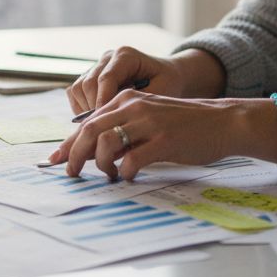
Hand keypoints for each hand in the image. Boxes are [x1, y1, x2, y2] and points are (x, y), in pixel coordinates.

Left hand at [47, 91, 273, 180]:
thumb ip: (123, 129)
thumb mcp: (148, 117)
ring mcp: (149, 123)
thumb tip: (93, 152)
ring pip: (106, 143)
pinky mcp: (164, 140)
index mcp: (127, 100)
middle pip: (89, 131)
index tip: (54, 161)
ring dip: (100, 165)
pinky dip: (125, 172)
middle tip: (71, 174)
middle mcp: (134, 107)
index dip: (68, 143)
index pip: (87, 121)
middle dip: (75, 155)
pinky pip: (132, 160)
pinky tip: (130, 176)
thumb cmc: (184, 124)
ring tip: (109, 175)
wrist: (222, 121)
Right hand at [65, 46, 223, 114]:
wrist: (168, 76)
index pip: (106, 78)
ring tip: (101, 128)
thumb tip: (117, 125)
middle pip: (88, 83)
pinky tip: (97, 122)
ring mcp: (97, 66)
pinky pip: (76, 93)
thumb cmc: (167, 84)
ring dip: (85, 110)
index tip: (106, 123)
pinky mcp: (90, 76)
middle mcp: (108, 58)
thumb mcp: (160, 93)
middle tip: (102, 132)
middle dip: (93, 109)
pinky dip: (81, 109)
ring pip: (78, 88)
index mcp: (126, 56)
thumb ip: (138, 105)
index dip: (103, 102)